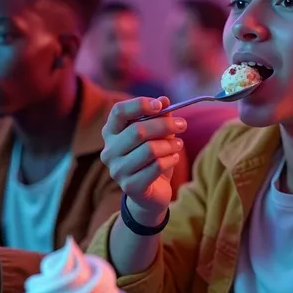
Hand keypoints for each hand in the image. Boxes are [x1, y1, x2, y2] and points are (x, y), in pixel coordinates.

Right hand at [100, 97, 185, 220]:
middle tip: (183, 124)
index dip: (140, 105)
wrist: (151, 192)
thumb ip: (159, 116)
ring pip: (149, 150)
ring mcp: (117, 170)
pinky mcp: (130, 186)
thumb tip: (165, 100)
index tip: (161, 106)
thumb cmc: (152, 158)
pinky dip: (170, 160)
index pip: (118, 111)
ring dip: (170, 145)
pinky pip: (156, 166)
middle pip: (138, 131)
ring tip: (178, 145)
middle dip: (165, 125)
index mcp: (111, 133)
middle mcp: (109, 151)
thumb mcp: (157, 134)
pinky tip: (173, 159)